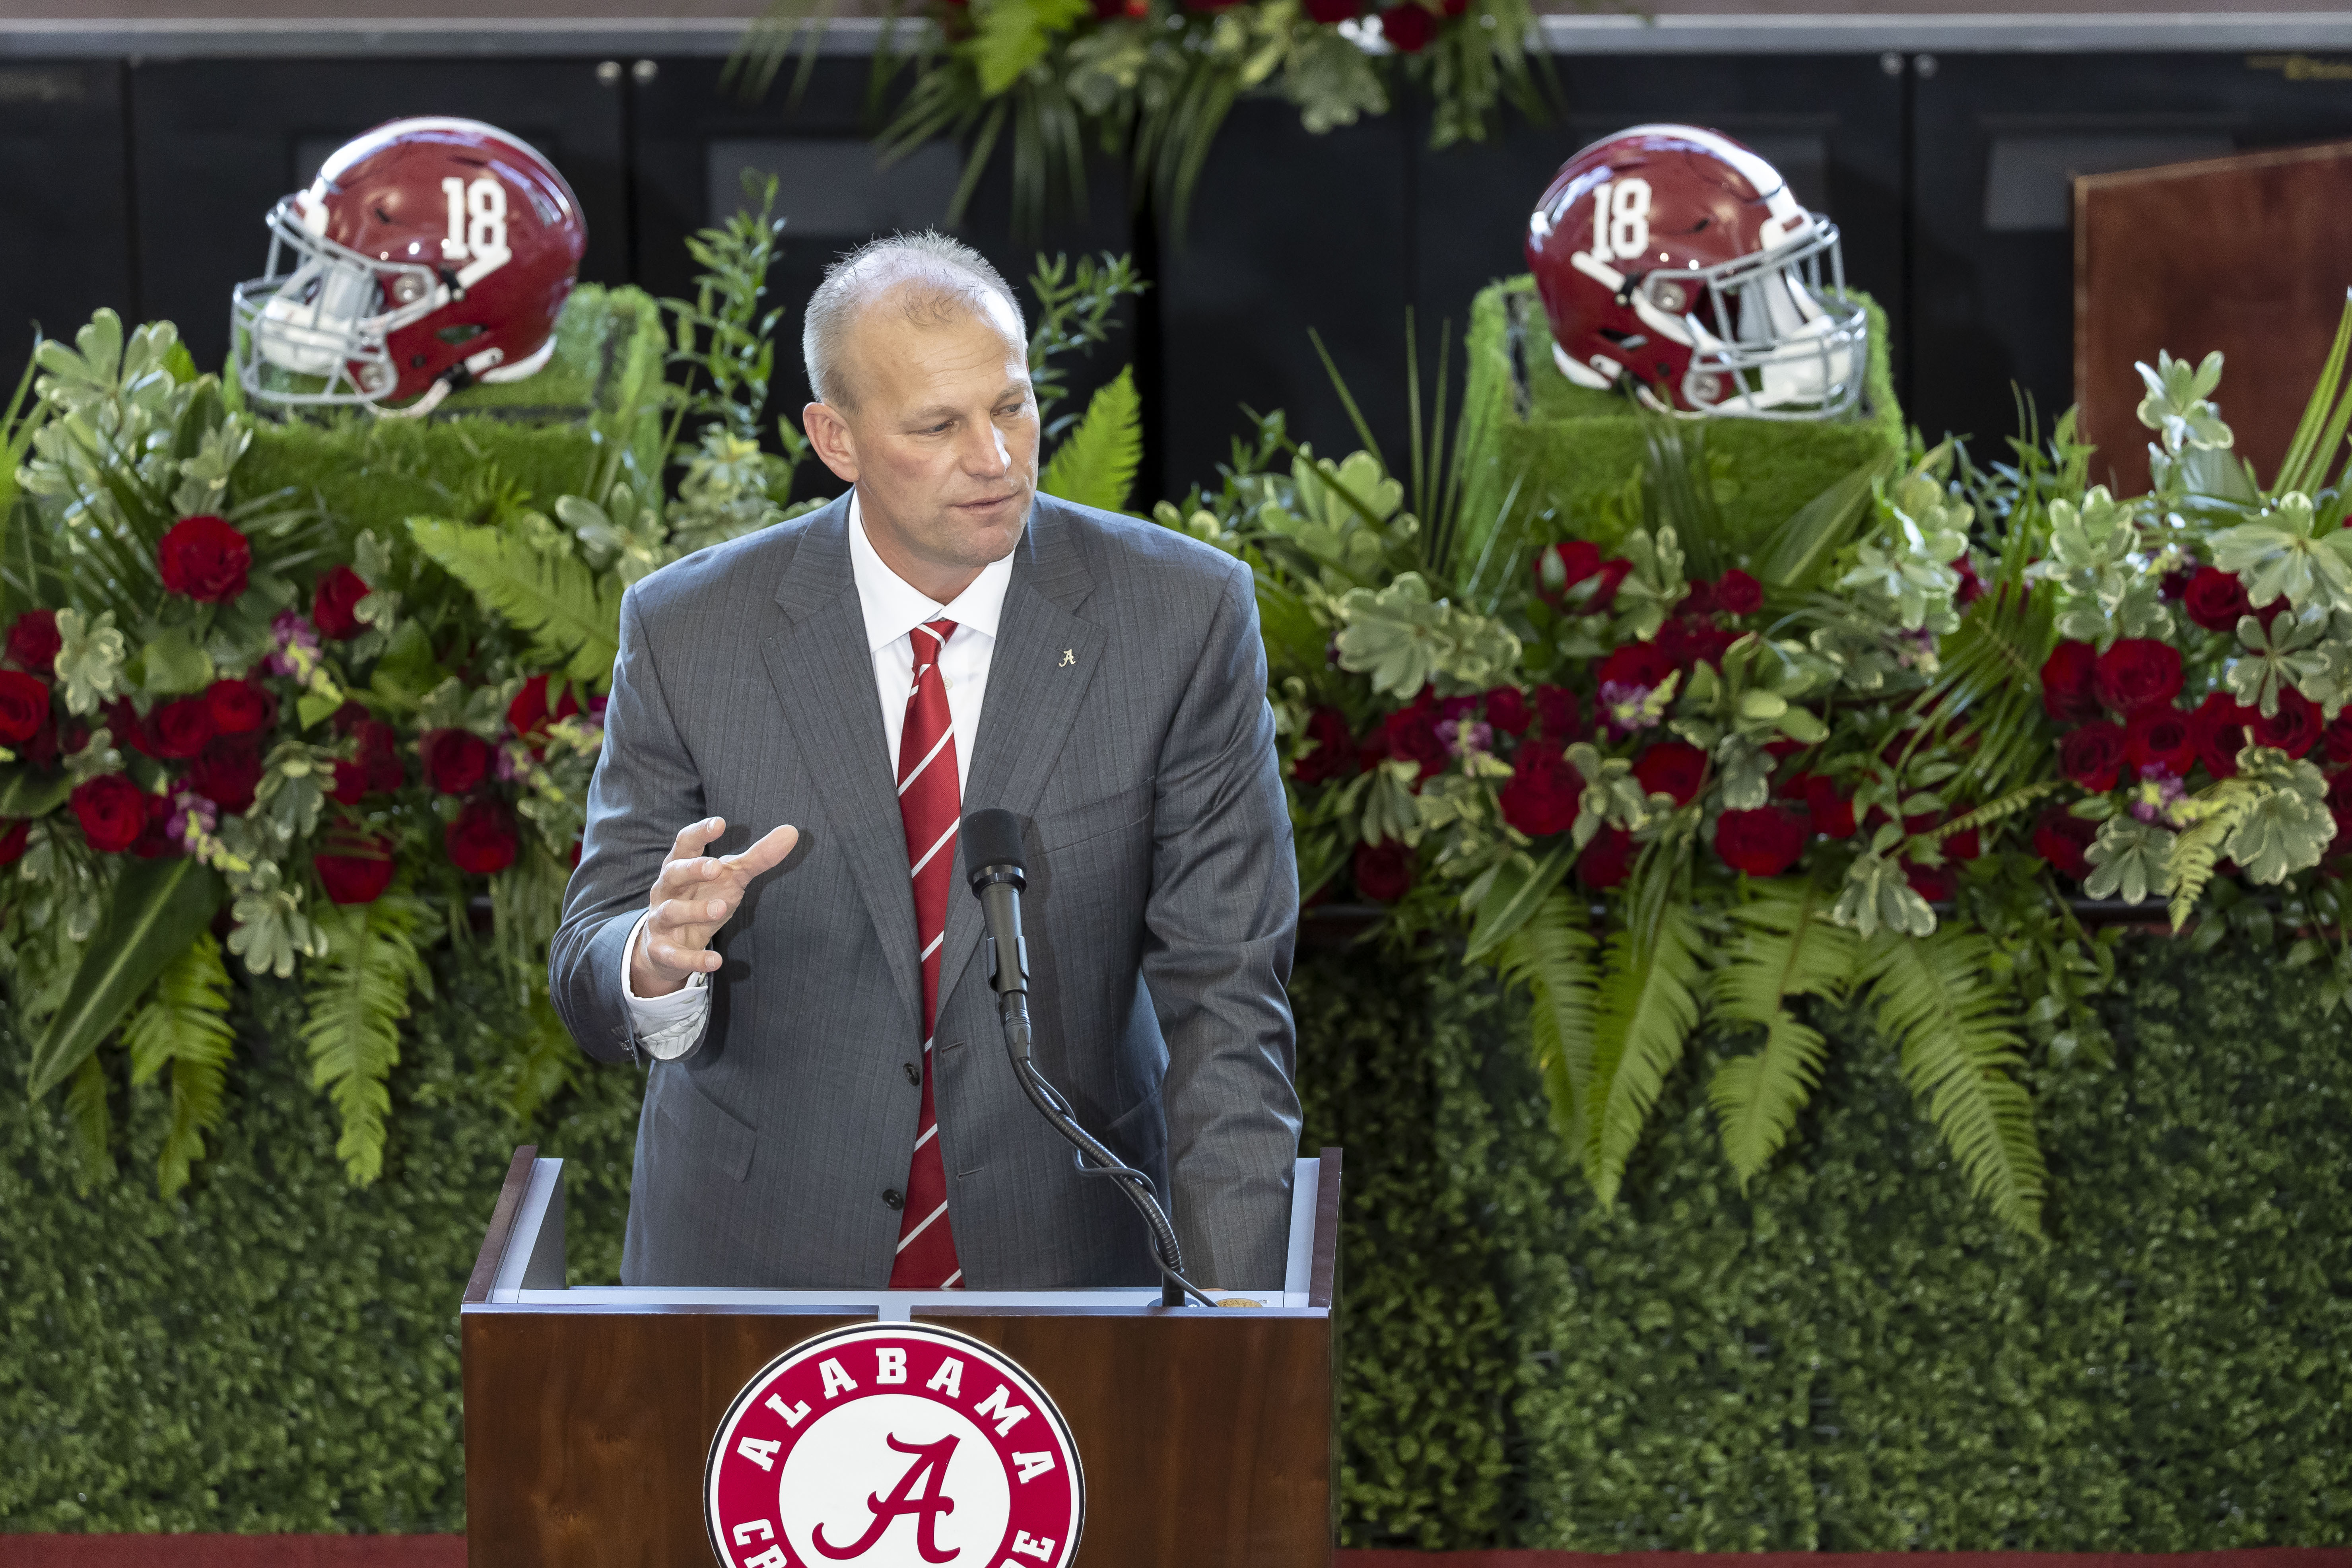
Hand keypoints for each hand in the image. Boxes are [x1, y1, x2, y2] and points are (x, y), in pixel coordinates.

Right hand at [630, 817, 797, 998]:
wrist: (668, 946)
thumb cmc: (702, 898)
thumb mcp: (730, 877)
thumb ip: (757, 857)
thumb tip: (792, 831)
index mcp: (681, 866)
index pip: (685, 843)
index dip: (700, 833)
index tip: (720, 823)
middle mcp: (666, 890)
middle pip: (672, 873)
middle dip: (691, 869)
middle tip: (715, 868)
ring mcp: (661, 920)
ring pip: (671, 912)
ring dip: (694, 910)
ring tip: (720, 909)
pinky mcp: (661, 950)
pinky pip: (674, 955)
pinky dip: (693, 959)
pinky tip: (715, 961)